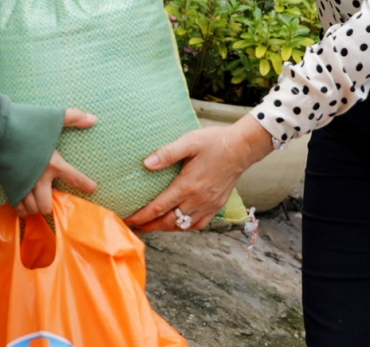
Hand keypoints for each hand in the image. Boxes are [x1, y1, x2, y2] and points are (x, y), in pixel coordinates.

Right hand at [14, 108, 97, 216]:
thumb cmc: (24, 123)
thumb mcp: (51, 117)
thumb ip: (73, 117)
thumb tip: (93, 119)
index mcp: (54, 164)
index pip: (75, 179)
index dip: (86, 185)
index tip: (92, 188)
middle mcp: (39, 179)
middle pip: (47, 206)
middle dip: (50, 205)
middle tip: (52, 198)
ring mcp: (23, 185)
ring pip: (32, 209)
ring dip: (36, 207)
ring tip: (38, 202)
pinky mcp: (9, 186)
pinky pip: (17, 207)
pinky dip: (22, 208)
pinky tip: (25, 204)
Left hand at [124, 114, 273, 232]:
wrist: (241, 148)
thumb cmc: (214, 142)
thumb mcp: (189, 142)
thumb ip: (167, 153)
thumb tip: (146, 164)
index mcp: (187, 186)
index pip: (158, 208)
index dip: (141, 216)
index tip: (128, 220)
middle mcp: (197, 200)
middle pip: (168, 222)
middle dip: (149, 227)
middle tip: (134, 228)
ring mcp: (208, 205)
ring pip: (182, 226)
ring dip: (165, 228)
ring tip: (151, 227)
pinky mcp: (216, 205)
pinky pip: (198, 224)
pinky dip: (184, 227)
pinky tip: (177, 224)